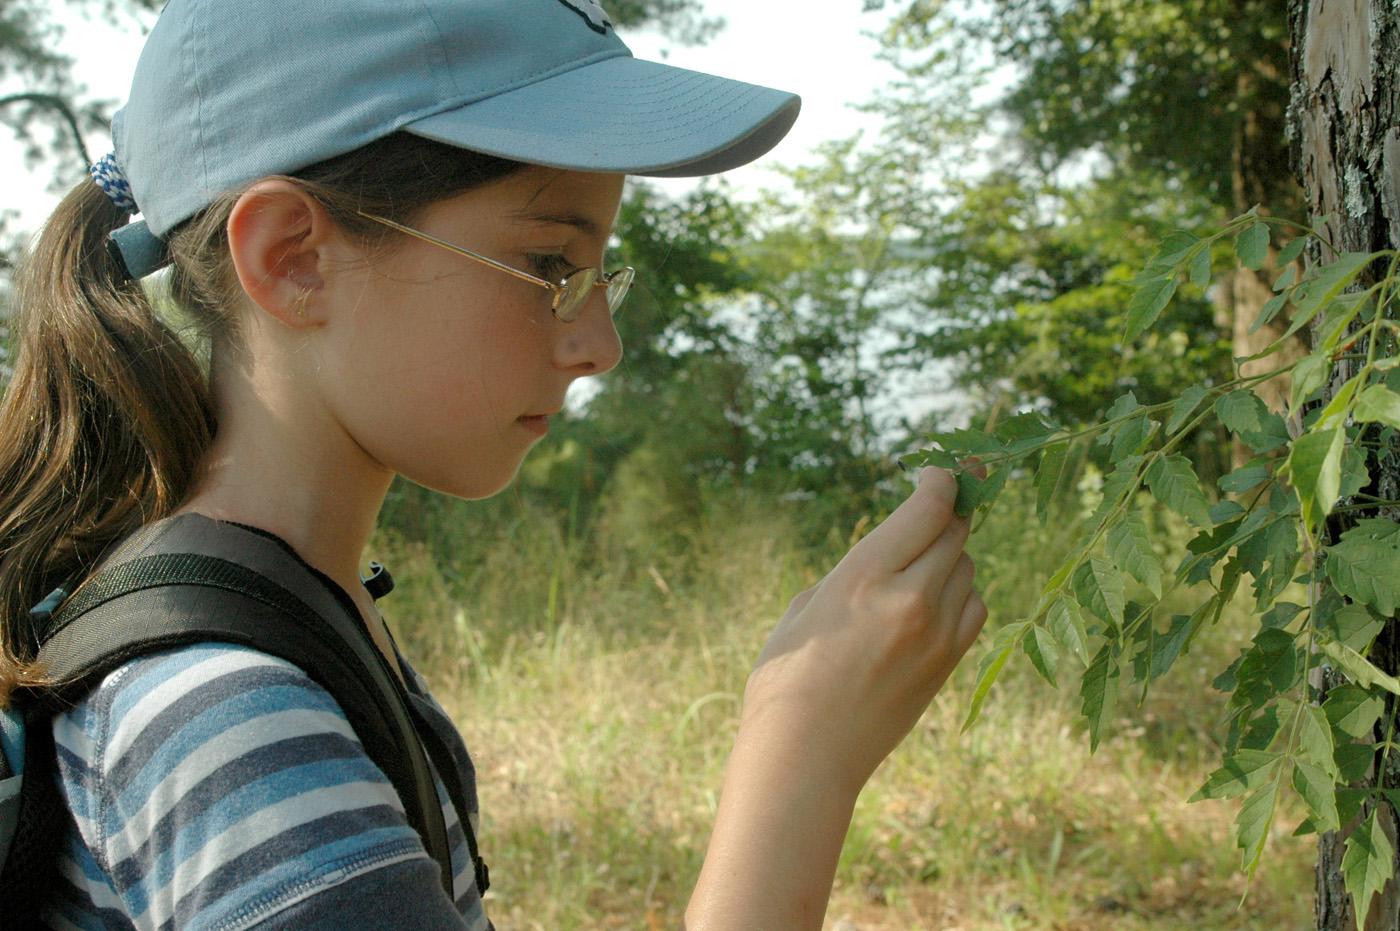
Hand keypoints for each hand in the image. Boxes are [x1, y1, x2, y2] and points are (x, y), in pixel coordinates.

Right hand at [740, 466, 987, 796]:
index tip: (942, 470)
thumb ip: (852, 572)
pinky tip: (936, 597)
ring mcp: (936, 634)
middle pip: (955, 532)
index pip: (930, 507)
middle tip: (941, 500)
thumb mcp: (806, 606)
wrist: (804, 754)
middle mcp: (909, 599)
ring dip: (952, 553)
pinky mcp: (947, 663)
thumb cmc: (785, 678)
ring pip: (968, 567)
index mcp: (864, 575)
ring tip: (923, 558)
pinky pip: (975, 607)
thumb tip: (888, 556)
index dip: (943, 479)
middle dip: (948, 511)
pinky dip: (962, 592)